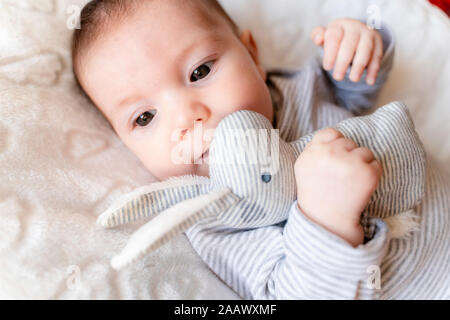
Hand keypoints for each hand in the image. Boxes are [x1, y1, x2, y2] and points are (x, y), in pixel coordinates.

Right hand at [294, 128, 381, 246]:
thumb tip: (335, 136)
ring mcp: (349, 162)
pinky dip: (372, 176)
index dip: (337, 143)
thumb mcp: (303, 169)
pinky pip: (376, 165)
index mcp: (312, 153)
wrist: (328, 222)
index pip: (331, 133)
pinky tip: (360, 189)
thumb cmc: (316, 196)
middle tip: (343, 177)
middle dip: (349, 156)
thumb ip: (314, 149)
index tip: (337, 157)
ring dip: (362, 165)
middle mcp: (329, 154)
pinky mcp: (367, 173)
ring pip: (364, 152)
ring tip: (351, 183)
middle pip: (349, 142)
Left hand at [311, 18, 383, 84]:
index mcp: (339, 25)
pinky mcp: (378, 43)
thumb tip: (318, 40)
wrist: (354, 31)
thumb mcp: (325, 35)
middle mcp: (355, 28)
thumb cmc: (336, 37)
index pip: (334, 37)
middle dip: (343, 61)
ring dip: (360, 65)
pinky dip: (374, 69)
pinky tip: (369, 81)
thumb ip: (318, 36)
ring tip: (354, 79)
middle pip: (350, 44)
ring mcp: (368, 34)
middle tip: (338, 77)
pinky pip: (377, 56)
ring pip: (365, 49)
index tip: (327, 67)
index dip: (330, 52)